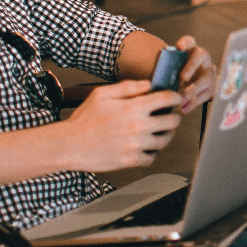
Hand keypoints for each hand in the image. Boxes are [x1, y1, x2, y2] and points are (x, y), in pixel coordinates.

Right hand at [64, 80, 181, 171]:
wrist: (71, 145)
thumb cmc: (85, 119)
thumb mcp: (102, 94)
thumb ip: (128, 87)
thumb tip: (147, 85)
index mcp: (133, 108)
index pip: (166, 99)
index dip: (175, 97)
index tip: (176, 98)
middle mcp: (138, 127)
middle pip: (171, 121)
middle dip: (173, 116)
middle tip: (170, 115)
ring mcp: (136, 145)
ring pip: (164, 140)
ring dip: (166, 134)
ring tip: (161, 131)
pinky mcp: (130, 161)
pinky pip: (152, 157)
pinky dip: (152, 152)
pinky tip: (146, 145)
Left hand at [174, 36, 215, 114]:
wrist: (191, 80)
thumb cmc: (177, 73)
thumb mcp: (173, 68)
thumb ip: (167, 69)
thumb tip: (155, 80)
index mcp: (191, 49)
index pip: (189, 41)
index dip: (185, 43)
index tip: (179, 47)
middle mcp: (203, 58)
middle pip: (200, 57)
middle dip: (191, 67)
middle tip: (182, 77)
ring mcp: (209, 71)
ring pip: (206, 78)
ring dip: (193, 90)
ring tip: (181, 99)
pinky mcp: (212, 86)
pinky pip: (206, 95)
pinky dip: (194, 103)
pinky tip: (184, 108)